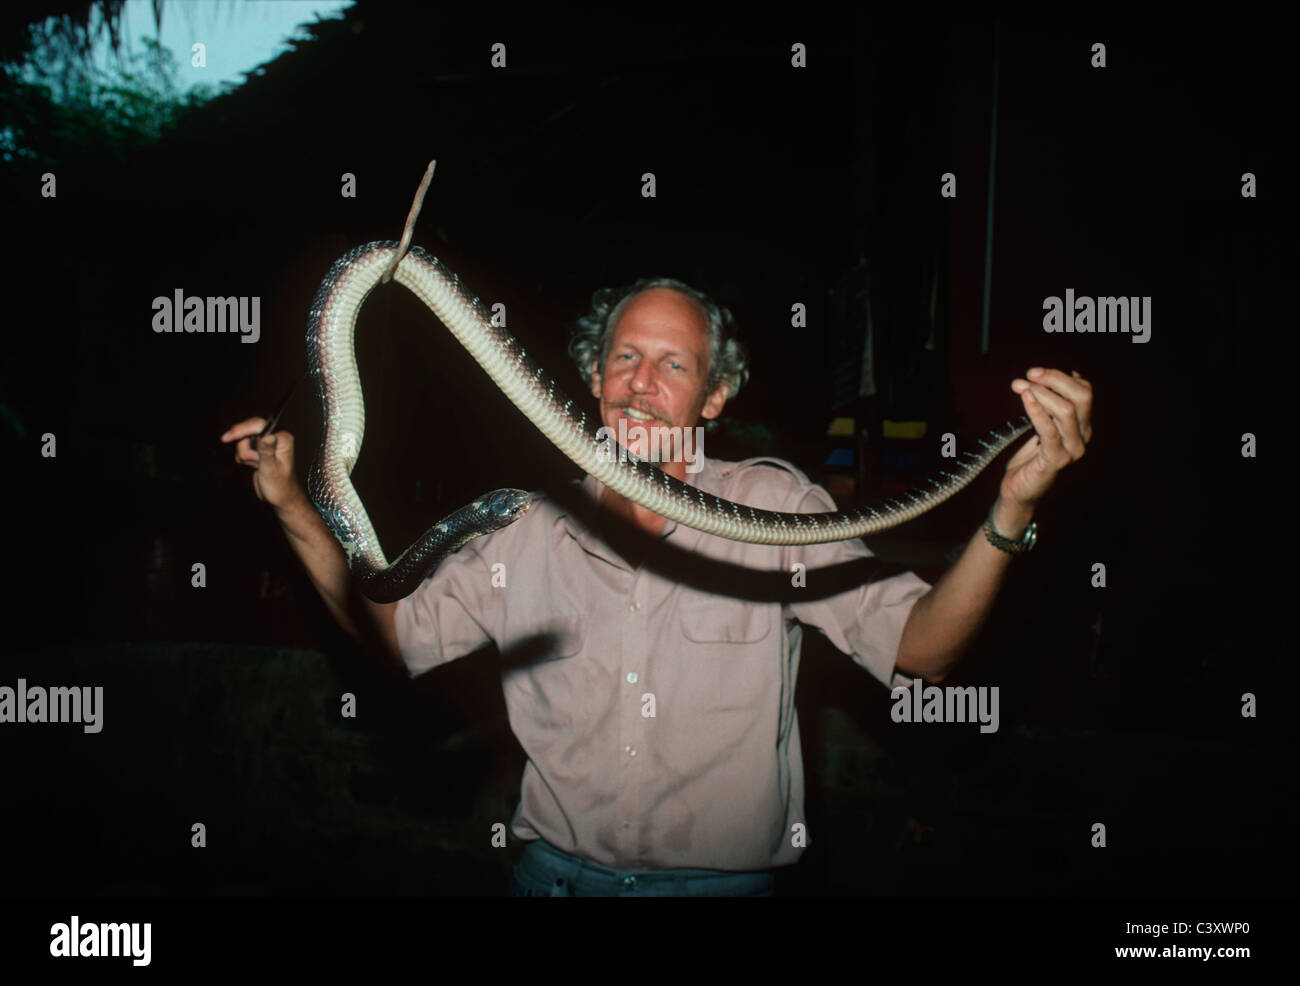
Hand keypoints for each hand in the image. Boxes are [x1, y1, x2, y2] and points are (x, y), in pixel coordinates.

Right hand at [220, 418, 303, 508]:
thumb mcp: (271, 469)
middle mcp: (275, 437)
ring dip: (244, 455)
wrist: (279, 497)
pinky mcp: (259, 449)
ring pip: (243, 440)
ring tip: (256, 466)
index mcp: (283, 439)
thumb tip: (268, 435)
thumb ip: (267, 451)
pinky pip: (242, 448)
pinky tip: (253, 466)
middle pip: (249, 430)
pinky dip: (243, 458)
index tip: (227, 438)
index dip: (242, 429)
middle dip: (245, 448)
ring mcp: (266, 443)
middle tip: (252, 462)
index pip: (259, 425)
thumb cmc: (280, 486)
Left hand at [998, 368, 1093, 516]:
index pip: (1084, 392)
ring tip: (1020, 386)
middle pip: (1081, 397)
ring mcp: (1072, 450)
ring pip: (1066, 411)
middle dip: (1055, 380)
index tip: (1034, 372)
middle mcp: (1083, 437)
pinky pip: (1049, 430)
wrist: (1019, 491)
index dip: (1061, 377)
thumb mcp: (1040, 426)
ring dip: (1041, 393)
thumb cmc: (1027, 457)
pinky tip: (1025, 398)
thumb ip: (1048, 406)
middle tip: (1029, 375)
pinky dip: (1037, 411)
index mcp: (1082, 426)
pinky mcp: (1056, 460)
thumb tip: (1050, 377)